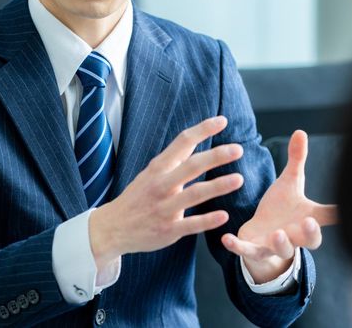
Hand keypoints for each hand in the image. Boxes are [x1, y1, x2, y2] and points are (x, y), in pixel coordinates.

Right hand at [89, 116, 243, 269]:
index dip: (203, 130)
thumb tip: (194, 139)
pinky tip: (224, 215)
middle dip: (216, 156)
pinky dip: (207, 220)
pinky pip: (190, 224)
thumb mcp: (150, 173)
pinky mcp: (168, 230)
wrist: (112, 228)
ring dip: (218, 186)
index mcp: (158, 168)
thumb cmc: (137, 198)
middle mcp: (161, 185)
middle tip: (238, 149)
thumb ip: (173, 160)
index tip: (222, 120)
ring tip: (239, 179)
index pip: (182, 142)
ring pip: (194, 194)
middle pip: (191, 166)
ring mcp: (164, 208)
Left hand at [221, 130, 337, 282]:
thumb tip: (300, 131)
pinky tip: (226, 238)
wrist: (262, 232)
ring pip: (282, 249)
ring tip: (278, 233)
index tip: (349, 210)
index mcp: (307, 219)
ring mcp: (275, 246)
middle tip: (309, 224)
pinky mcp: (254, 249)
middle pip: (309, 240)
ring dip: (281, 243)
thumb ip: (297, 160)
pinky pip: (248, 252)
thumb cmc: (281, 206)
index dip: (338, 215)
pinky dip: (238, 247)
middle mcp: (295, 236)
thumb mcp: (289, 181)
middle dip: (310, 233)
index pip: (327, 217)